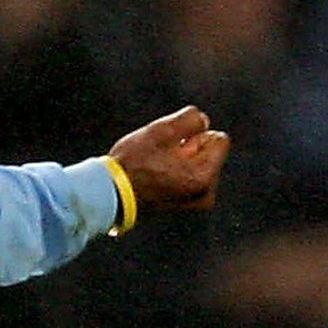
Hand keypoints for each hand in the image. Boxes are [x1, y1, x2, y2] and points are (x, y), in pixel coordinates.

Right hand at [107, 105, 231, 213]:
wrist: (108, 197)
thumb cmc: (132, 164)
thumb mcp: (161, 131)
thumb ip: (190, 119)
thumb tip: (203, 121)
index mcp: (205, 177)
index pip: (219, 139)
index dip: (194, 135)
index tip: (170, 146)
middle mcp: (206, 195)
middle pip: (207, 153)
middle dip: (188, 150)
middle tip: (158, 159)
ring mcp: (193, 204)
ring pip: (195, 166)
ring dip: (179, 162)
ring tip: (152, 170)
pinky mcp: (181, 208)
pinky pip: (185, 180)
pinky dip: (173, 175)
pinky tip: (152, 179)